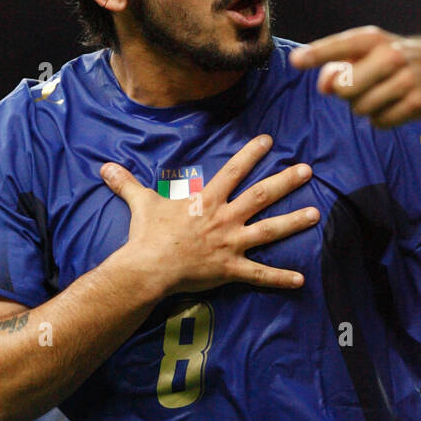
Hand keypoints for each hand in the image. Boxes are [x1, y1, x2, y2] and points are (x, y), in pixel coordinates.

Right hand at [100, 135, 318, 295]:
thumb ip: (127, 183)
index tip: (269, 141)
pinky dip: (280, 278)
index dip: (251, 153)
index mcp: (207, 200)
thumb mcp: (140, 203)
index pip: (234, 170)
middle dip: (286, 181)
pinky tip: (301, 279)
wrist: (149, 266)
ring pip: (269, 230)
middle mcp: (225, 218)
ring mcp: (231, 243)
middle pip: (262, 195)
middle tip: (307, 170)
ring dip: (294, 222)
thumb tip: (104, 167)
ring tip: (315, 214)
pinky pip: (260, 274)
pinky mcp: (231, 268)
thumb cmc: (147, 235)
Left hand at [290, 27, 420, 127]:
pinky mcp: (415, 104)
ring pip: (361, 108)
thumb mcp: (371, 52)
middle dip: (345, 93)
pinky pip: (379, 122)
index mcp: (374, 40)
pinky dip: (380, 118)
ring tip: (381, 94)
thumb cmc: (395, 58)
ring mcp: (405, 81)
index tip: (296, 61)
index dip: (316, 54)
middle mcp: (390, 56)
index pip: (340, 46)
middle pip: (345, 88)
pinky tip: (393, 105)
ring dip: (363, 107)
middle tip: (361, 86)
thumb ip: (341, 65)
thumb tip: (324, 86)